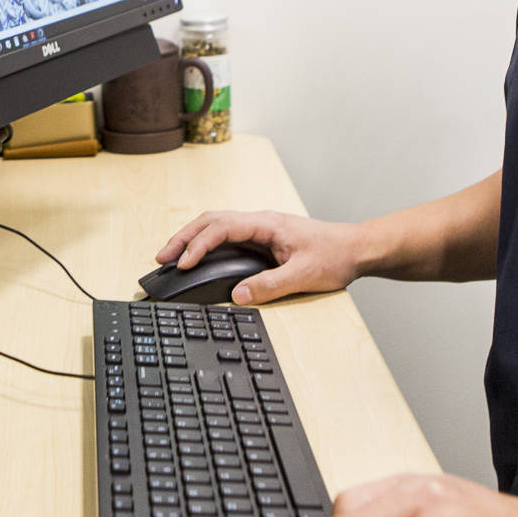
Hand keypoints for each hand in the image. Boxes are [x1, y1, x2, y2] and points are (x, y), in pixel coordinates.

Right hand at [152, 209, 370, 304]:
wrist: (356, 248)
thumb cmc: (335, 256)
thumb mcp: (304, 275)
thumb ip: (270, 286)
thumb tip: (238, 295)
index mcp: (266, 224)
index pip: (222, 227)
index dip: (199, 244)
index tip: (184, 263)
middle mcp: (259, 222)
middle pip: (210, 220)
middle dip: (183, 237)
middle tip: (161, 257)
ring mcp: (259, 229)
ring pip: (216, 225)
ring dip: (192, 238)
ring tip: (172, 256)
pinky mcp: (262, 239)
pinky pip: (226, 235)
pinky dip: (206, 243)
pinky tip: (198, 257)